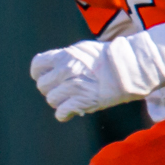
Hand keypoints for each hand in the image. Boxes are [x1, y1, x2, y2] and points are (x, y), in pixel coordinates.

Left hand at [30, 24, 164, 120]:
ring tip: (70, 99)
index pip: (37, 66)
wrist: (127, 68)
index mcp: (63, 57)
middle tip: (62, 89)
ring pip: (51, 100)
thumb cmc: (108, 58)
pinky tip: (72, 111)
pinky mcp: (80, 103)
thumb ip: (66, 57)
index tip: (46, 77)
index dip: (39, 73)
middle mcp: (64, 72)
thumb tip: (54, 64)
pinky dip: (64, 114)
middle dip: (51, 88)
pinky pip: (61, 113)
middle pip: (43, 86)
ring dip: (60, 101)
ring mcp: (72, 88)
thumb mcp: (83, 50)